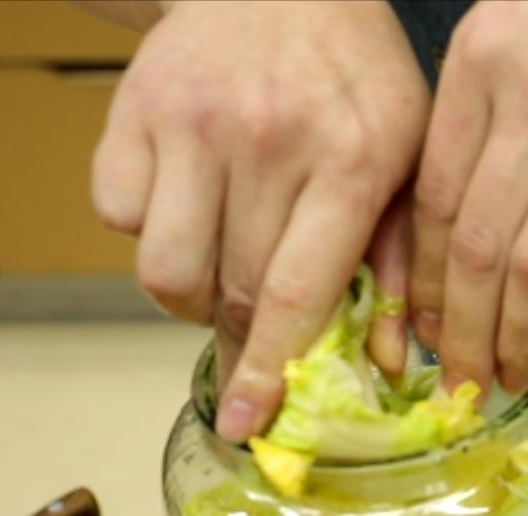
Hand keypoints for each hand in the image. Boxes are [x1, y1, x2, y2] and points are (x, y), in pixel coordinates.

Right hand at [91, 0, 428, 440]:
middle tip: (258, 326)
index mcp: (349, 159)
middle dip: (243, 332)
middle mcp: (265, 140)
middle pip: (232, 290)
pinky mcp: (131, 112)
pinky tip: (192, 203)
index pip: (297, 290)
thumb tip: (391, 363)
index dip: (269, 368)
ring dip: (193, 294)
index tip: (251, 423)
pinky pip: (119, 219)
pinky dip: (150, 232)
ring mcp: (190, 124)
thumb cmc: (354, 81)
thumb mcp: (408, 157)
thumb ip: (404, 261)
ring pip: (164, 269)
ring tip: (224, 265)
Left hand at [410, 1, 527, 393]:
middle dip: (466, 331)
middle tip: (468, 381)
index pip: (432, 201)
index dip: (425, 284)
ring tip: (523, 369)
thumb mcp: (510, 28)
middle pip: (479, 246)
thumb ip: (478, 117)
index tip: (425, 334)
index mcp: (480, 68)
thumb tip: (446, 233)